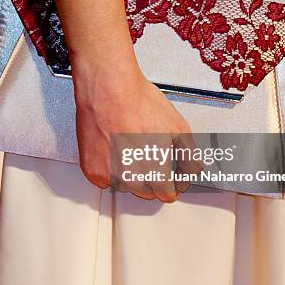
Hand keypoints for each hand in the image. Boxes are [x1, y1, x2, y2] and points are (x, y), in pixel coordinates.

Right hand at [73, 62, 197, 202]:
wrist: (109, 89)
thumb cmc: (139, 103)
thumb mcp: (178, 127)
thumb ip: (190, 156)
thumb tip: (192, 172)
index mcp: (156, 174)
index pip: (167, 195)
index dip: (172, 183)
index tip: (171, 175)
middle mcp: (132, 181)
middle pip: (146, 192)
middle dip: (151, 176)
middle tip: (148, 150)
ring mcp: (110, 177)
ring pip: (125, 185)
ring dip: (130, 172)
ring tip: (130, 143)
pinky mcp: (92, 170)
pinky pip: (105, 178)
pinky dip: (110, 166)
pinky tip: (114, 146)